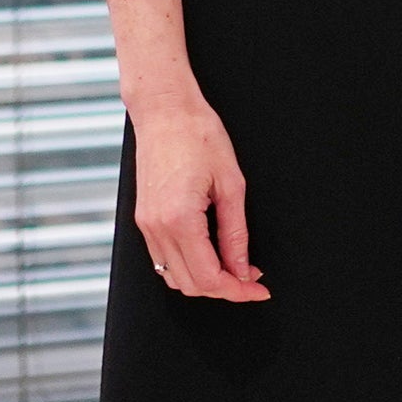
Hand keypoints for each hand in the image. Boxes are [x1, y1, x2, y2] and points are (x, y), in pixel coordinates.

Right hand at [131, 89, 268, 300]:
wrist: (165, 111)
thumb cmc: (198, 135)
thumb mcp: (231, 184)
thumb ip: (236, 234)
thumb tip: (243, 268)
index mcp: (180, 219)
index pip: (209, 278)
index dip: (238, 291)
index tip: (258, 289)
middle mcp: (157, 228)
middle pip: (191, 285)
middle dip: (224, 290)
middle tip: (251, 280)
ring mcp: (145, 225)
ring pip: (173, 277)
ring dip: (204, 281)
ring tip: (233, 267)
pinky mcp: (143, 219)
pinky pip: (162, 260)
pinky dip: (187, 266)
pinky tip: (209, 254)